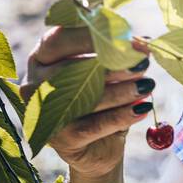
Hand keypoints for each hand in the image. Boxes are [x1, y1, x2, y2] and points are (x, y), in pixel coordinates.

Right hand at [20, 26, 152, 176]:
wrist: (98, 147)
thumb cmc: (100, 98)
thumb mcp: (104, 73)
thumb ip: (116, 55)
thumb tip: (142, 41)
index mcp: (41, 58)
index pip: (59, 39)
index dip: (93, 35)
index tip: (128, 38)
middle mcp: (35, 83)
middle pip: (73, 69)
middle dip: (112, 64)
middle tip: (142, 63)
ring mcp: (45, 113)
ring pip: (86, 97)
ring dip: (122, 90)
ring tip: (148, 85)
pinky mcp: (62, 139)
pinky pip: (96, 124)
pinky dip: (122, 115)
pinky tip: (143, 108)